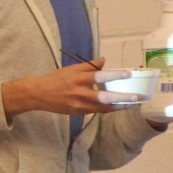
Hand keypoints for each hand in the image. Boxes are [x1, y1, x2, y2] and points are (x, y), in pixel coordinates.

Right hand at [4, 59, 139, 119]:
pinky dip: (106, 109)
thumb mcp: (71, 69)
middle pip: (104, 97)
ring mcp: (78, 104)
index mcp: (78, 78)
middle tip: (135, 97)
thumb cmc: (56, 79)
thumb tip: (104, 60)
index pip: (99, 76)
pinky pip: (96, 111)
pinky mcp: (77, 113)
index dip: (114, 75)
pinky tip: (116, 106)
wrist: (37, 94)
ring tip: (129, 103)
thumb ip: (89, 66)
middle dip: (121, 98)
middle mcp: (79, 92)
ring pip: (102, 108)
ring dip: (117, 106)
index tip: (128, 74)